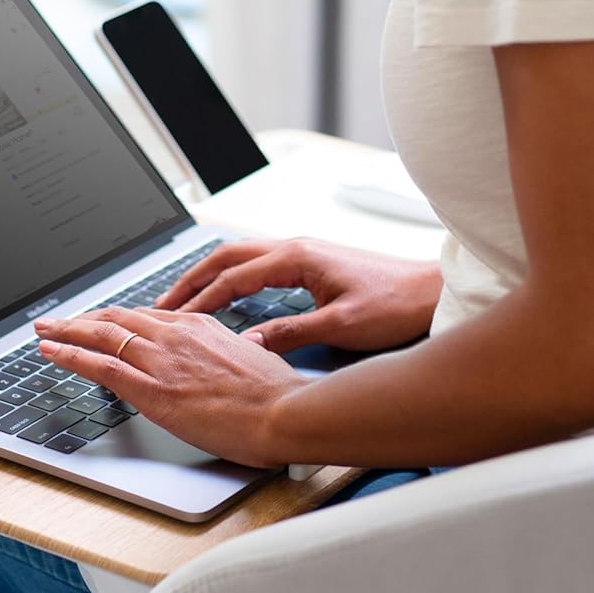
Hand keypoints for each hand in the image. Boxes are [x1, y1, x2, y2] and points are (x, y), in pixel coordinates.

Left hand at [33, 306, 307, 467]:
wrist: (284, 412)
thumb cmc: (277, 395)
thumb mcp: (253, 358)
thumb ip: (230, 353)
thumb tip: (231, 358)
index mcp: (199, 325)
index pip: (145, 317)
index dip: (116, 319)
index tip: (101, 322)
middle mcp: (174, 335)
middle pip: (115, 318)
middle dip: (82, 319)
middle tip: (58, 320)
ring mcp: (160, 360)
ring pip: (100, 335)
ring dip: (66, 331)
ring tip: (44, 331)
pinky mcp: (151, 389)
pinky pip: (98, 365)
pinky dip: (69, 355)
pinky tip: (51, 352)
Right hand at [154, 239, 441, 352]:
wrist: (432, 291)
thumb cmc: (395, 304)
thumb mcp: (341, 325)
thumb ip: (291, 333)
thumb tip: (248, 344)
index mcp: (296, 258)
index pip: (232, 276)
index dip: (199, 299)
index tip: (175, 319)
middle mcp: (294, 249)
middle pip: (226, 257)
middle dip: (190, 280)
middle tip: (161, 305)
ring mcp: (302, 253)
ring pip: (240, 258)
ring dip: (209, 276)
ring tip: (184, 299)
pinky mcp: (311, 264)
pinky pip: (258, 265)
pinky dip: (232, 278)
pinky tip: (226, 296)